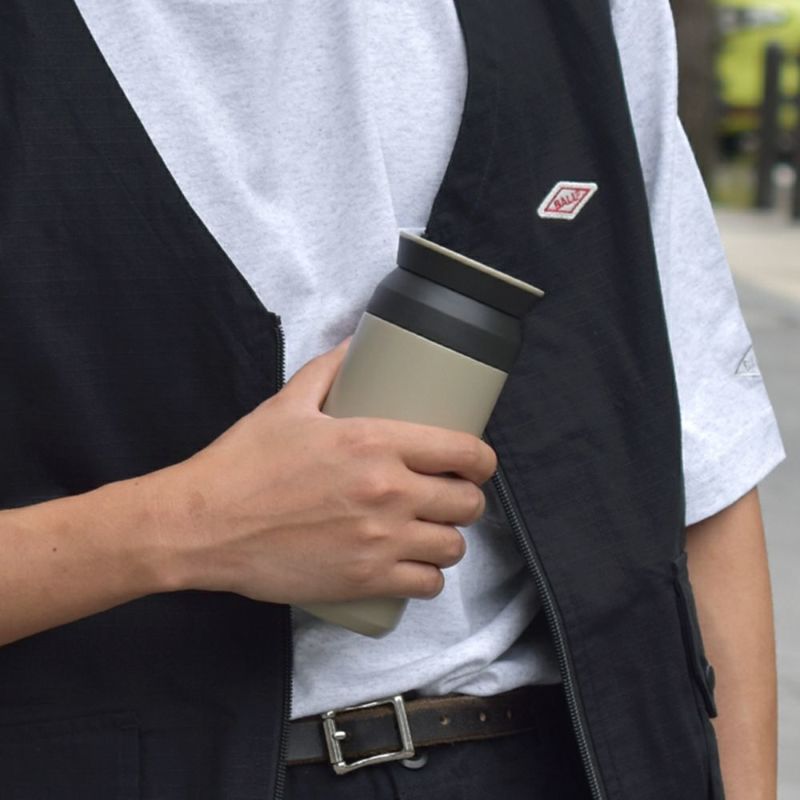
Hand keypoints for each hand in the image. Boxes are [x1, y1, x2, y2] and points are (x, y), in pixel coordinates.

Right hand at [158, 338, 497, 604]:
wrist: (203, 524)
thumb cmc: (243, 464)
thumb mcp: (287, 403)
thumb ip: (329, 370)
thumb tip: (355, 343)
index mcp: (376, 442)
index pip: (464, 451)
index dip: (482, 459)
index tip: (477, 463)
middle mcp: (388, 492)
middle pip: (468, 502)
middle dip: (466, 499)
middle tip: (447, 497)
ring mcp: (380, 541)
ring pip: (453, 547)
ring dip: (449, 539)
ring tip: (432, 532)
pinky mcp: (365, 580)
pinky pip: (427, 586)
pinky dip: (427, 577)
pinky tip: (415, 567)